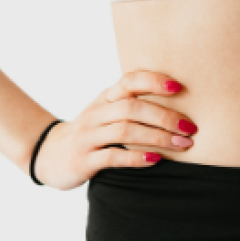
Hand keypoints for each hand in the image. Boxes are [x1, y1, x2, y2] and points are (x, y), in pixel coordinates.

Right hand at [33, 70, 197, 189]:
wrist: (50, 155)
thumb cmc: (93, 131)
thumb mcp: (108, 112)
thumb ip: (134, 105)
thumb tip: (180, 101)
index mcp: (106, 98)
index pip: (130, 81)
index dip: (154, 81)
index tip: (180, 88)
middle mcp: (97, 113)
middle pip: (132, 108)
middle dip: (165, 117)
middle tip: (190, 128)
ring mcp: (88, 136)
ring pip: (125, 131)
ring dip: (157, 138)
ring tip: (182, 145)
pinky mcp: (83, 160)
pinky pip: (112, 157)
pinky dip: (136, 158)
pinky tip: (155, 160)